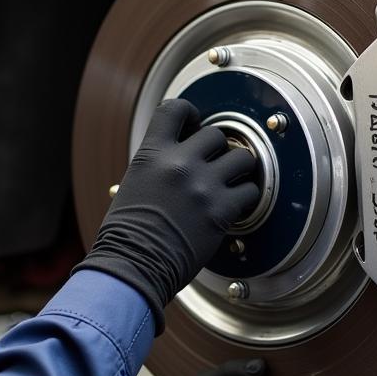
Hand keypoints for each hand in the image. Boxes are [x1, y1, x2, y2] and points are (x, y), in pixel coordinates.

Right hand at [74, 99, 258, 328]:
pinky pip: (250, 192)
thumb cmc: (127, 234)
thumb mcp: (133, 185)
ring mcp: (202, 186)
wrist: (133, 266)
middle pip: (216, 134)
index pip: (175, 109)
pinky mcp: (221, 211)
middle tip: (215, 165)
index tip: (195, 125)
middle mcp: (178, 163)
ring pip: (241, 158)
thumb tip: (175, 156)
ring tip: (230, 182)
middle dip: (218, 149)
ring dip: (239, 170)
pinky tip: (233, 205)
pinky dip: (245, 198)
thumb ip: (156, 165)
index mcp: (151, 154)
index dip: (191, 113)